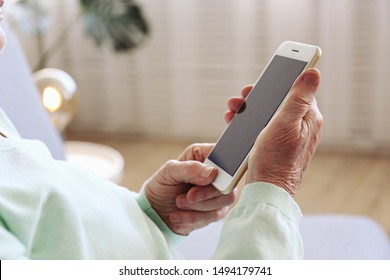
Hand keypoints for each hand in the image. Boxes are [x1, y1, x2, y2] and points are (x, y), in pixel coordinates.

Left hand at [143, 143, 236, 234]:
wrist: (155, 211)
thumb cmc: (162, 185)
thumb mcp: (169, 172)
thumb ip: (190, 169)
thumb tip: (212, 173)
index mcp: (206, 155)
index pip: (226, 156)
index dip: (224, 168)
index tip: (209, 178)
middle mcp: (216, 174)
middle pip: (229, 183)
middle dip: (206, 193)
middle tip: (189, 195)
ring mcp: (218, 194)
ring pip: (224, 201)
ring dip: (198, 206)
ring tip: (179, 202)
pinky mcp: (216, 211)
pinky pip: (214, 216)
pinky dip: (193, 217)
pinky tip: (178, 214)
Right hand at [225, 68, 322, 194]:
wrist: (267, 191)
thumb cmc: (275, 159)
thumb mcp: (285, 124)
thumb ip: (298, 97)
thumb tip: (313, 72)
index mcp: (308, 118)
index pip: (298, 89)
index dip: (281, 80)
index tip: (266, 78)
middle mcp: (302, 126)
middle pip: (280, 101)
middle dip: (259, 96)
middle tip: (242, 96)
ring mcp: (290, 137)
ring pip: (270, 114)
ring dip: (251, 109)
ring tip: (233, 110)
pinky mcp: (278, 146)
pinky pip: (265, 127)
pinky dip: (251, 123)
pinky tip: (238, 124)